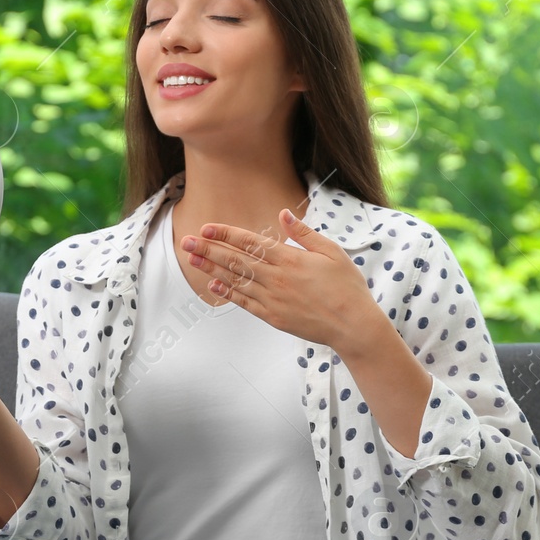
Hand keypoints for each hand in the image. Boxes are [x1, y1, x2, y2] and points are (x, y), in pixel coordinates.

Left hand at [179, 209, 383, 351]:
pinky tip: (214, 283)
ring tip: (193, 259)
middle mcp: (277, 278)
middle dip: (209, 249)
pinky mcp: (273, 317)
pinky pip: (244, 303)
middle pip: (236, 260)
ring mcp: (273, 299)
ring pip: (236, 280)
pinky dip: (228, 292)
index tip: (207, 228)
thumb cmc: (347, 287)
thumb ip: (304, 233)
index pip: (250, 242)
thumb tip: (283, 214)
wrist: (353, 325)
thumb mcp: (331, 252)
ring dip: (212, 268)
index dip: (226, 234)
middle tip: (186, 241)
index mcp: (290, 258)